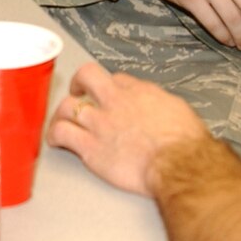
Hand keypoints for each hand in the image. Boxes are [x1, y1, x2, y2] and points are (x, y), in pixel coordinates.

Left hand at [49, 62, 208, 196]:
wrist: (179, 164)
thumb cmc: (186, 144)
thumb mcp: (179, 111)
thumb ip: (162, 106)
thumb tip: (160, 110)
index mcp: (140, 92)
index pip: (117, 78)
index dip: (110, 86)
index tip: (110, 95)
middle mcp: (116, 102)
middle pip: (87, 76)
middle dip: (79, 82)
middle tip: (78, 91)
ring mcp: (100, 123)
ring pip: (67, 105)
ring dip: (62, 112)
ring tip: (62, 120)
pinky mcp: (90, 146)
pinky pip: (62, 133)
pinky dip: (54, 135)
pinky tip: (55, 140)